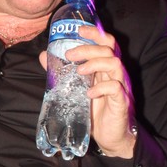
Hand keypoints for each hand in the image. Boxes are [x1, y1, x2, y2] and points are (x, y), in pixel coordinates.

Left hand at [39, 25, 136, 157]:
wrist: (111, 136)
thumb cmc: (96, 110)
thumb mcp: (77, 88)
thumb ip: (63, 72)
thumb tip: (44, 56)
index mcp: (106, 67)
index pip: (106, 42)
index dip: (94, 33)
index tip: (79, 29)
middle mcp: (116, 73)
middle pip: (108, 49)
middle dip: (88, 48)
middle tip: (70, 56)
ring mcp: (121, 86)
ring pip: (115, 64)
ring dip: (94, 64)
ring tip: (79, 72)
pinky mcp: (122, 101)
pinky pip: (115, 87)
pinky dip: (101, 88)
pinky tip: (89, 94)